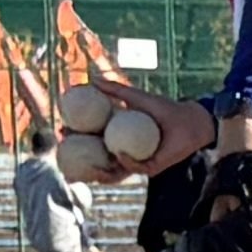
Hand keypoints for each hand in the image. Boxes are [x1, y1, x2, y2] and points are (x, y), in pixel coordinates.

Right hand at [56, 92, 220, 186]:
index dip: (75, 139)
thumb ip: (114, 89)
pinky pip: (135, 168)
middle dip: (80, 160)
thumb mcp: (135, 97)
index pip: (92, 141)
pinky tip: (117, 152)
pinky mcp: (152, 167)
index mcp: (119, 138)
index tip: (61, 128)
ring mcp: (138, 162)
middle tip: (67, 147)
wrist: (190, 119)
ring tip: (86, 164)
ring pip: (114, 172)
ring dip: (99, 171)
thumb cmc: (164, 108)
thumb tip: (90, 79)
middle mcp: (126, 153)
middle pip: (98, 160)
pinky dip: (126, 160)